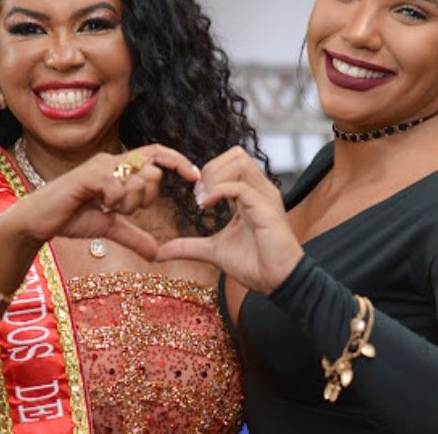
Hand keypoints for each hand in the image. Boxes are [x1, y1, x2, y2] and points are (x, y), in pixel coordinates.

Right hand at [3, 143, 199, 257]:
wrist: (39, 221)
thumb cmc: (71, 218)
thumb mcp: (110, 228)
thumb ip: (134, 236)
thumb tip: (157, 253)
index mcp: (120, 167)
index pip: (157, 154)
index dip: (178, 161)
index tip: (194, 177)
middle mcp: (112, 160)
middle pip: (153, 172)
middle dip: (147, 197)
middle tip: (124, 208)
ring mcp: (101, 165)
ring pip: (139, 180)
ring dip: (129, 202)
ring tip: (108, 206)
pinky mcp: (89, 174)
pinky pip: (119, 186)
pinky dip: (115, 200)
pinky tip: (101, 204)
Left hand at [156, 146, 302, 294]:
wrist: (277, 283)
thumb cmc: (254, 265)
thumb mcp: (213, 251)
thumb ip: (188, 246)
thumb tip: (159, 253)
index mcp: (251, 194)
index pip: (232, 162)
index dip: (210, 172)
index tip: (196, 196)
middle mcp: (260, 190)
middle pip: (236, 154)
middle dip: (211, 169)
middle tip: (198, 195)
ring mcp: (265, 196)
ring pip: (240, 162)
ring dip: (215, 176)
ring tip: (203, 200)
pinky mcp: (266, 208)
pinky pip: (240, 187)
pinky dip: (218, 191)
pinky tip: (205, 206)